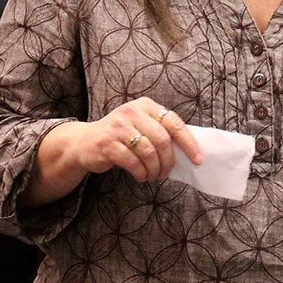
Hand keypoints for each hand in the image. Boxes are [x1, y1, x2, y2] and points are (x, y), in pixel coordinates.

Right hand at [66, 97, 203, 182]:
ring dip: (154, 170)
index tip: (198, 159)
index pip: (173, 122)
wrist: (84, 142)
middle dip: (168, 161)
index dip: (188, 143)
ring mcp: (118, 127)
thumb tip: (189, 150)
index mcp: (145, 105)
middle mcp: (132, 112)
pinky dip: (140, 173)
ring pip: (148, 152)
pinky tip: (140, 176)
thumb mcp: (139, 125)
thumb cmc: (119, 136)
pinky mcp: (107, 143)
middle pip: (162, 139)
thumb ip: (159, 131)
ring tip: (152, 176)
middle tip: (166, 173)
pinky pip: (132, 162)